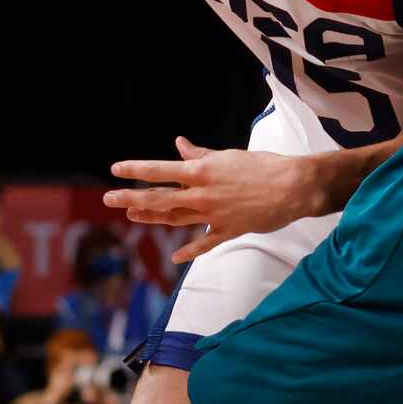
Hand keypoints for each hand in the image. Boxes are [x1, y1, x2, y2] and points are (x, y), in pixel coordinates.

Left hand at [105, 137, 316, 263]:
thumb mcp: (228, 156)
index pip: (160, 170)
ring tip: (133, 216)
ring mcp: (213, 215)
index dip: (136, 170)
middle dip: (131, 198)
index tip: (116, 169)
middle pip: (159, 198)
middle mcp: (202, 194)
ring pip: (175, 219)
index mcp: (202, 171)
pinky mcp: (228, 230)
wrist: (293, 187)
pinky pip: (204, 244)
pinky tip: (175, 258)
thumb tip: (179, 146)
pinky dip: (189, 252)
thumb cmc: (263, 166)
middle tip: (109, 199)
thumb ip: (201, 154)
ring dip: (152, 218)